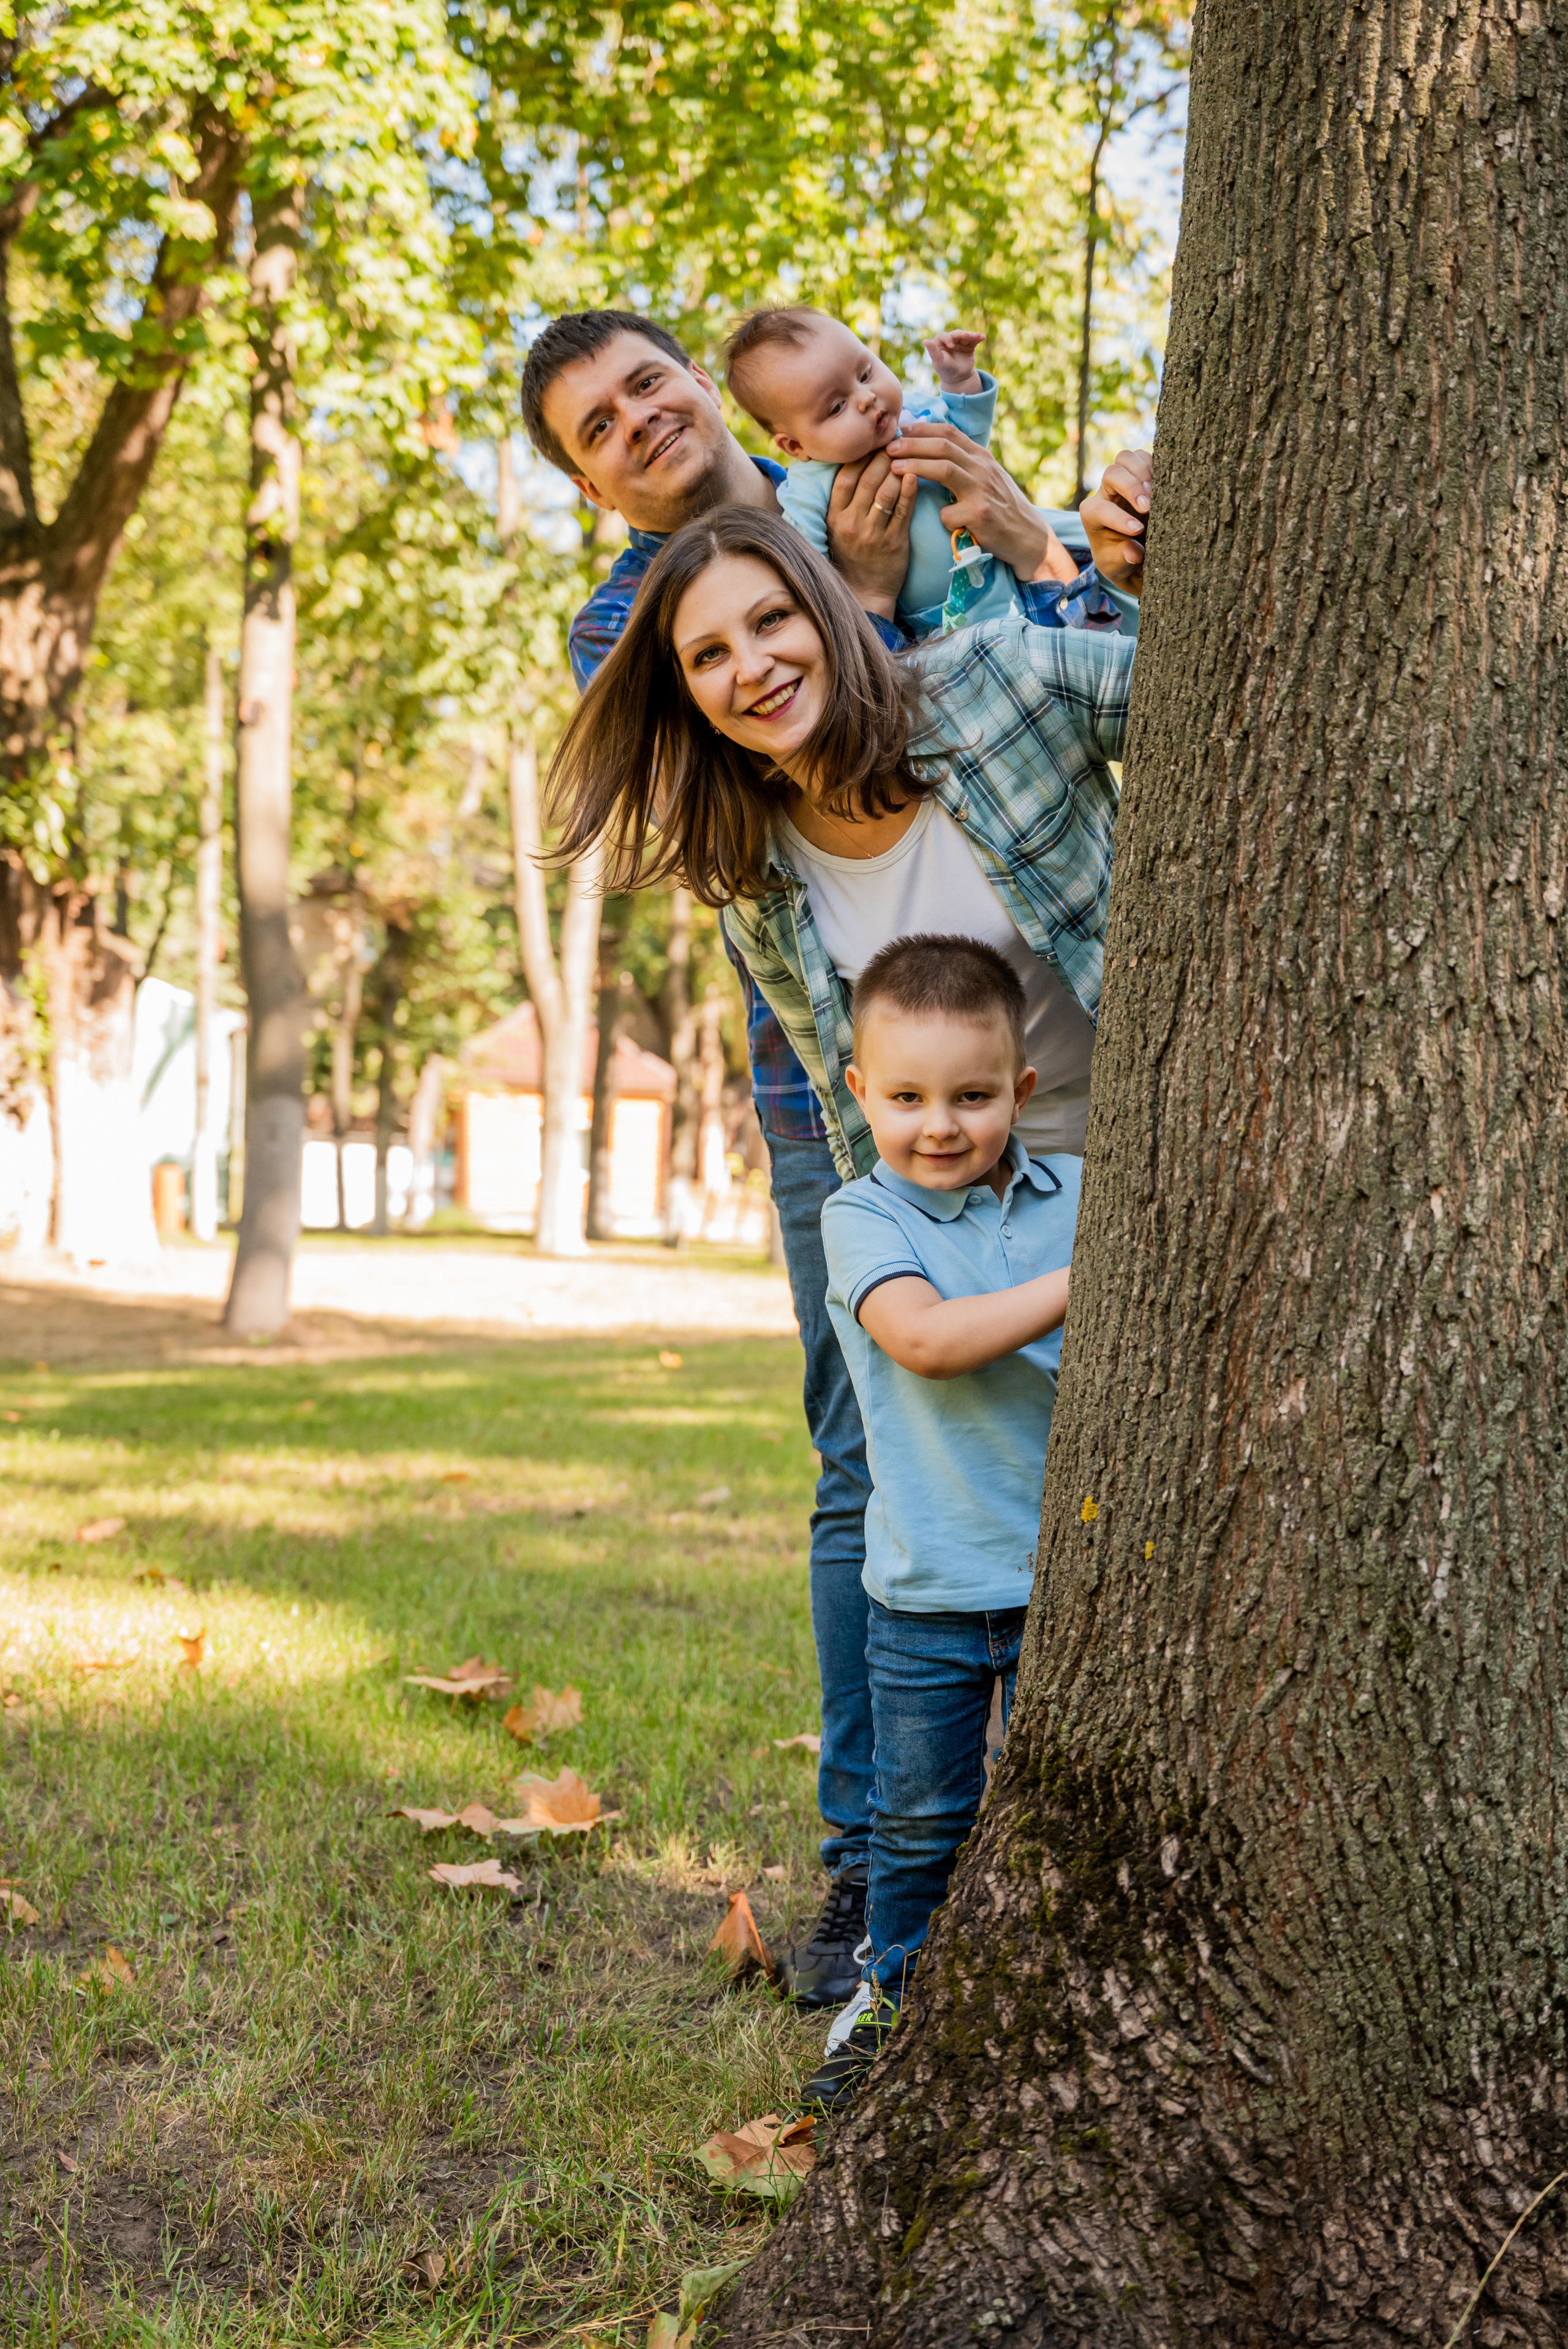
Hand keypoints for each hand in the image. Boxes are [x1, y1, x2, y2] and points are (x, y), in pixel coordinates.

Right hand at [825, 447, 918, 619]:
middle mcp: (850, 524)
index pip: (845, 477)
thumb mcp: (838, 526)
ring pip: (886, 492)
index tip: (873, 442)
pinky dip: (909, 491)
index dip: (860, 456)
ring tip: (909, 453)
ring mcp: (872, 534)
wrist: (866, 591)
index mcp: (834, 516)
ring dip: (898, 468)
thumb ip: (845, 498)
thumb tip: (855, 461)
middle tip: (895, 441)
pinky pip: (903, 511)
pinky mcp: (893, 543)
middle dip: (883, 456)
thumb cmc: (854, 553)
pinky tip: (916, 474)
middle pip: (867, 480)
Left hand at [886, 419, 1058, 581]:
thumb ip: (964, 464)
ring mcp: (982, 490)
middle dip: (912, 445)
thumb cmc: (1000, 508)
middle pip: (942, 447)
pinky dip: (940, 517)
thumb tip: (931, 449)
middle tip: (888, 448)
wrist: (1028, 536)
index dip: (922, 429)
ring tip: (894, 468)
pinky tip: (941, 522)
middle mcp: (983, 468)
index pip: (949, 433)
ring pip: (943, 469)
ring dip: (915, 466)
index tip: (900, 431)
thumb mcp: (986, 478)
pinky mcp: (980, 514)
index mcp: (982, 457)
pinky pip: (948, 513)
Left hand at [926, 329, 984, 395]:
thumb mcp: (939, 362)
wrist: (959, 379)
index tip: (951, 345)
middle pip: (956, 334)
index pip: (942, 336)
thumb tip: (924, 341)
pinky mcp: (969, 346)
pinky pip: (973, 340)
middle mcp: (950, 341)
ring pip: (966, 336)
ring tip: (978, 336)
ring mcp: (960, 343)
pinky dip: (978, 338)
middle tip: (967, 336)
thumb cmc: (946, 371)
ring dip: (972, 335)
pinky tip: (982, 337)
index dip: (947, 338)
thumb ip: (933, 352)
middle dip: (962, 334)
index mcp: (940, 343)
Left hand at [1079, 448, 1151, 595]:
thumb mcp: (1118, 566)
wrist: (1134, 549)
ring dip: (1143, 472)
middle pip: (1112, 473)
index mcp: (1092, 514)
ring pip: (1126, 458)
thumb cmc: (1120, 558)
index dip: (1118, 518)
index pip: (1099, 509)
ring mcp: (1123, 479)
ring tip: (1156, 493)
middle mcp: (1105, 492)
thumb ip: (1123, 558)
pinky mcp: (1141, 473)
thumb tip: (1133, 552)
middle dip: (1130, 487)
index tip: (1137, 530)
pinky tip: (1166, 482)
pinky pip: (1146, 457)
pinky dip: (1156, 465)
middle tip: (1147, 508)